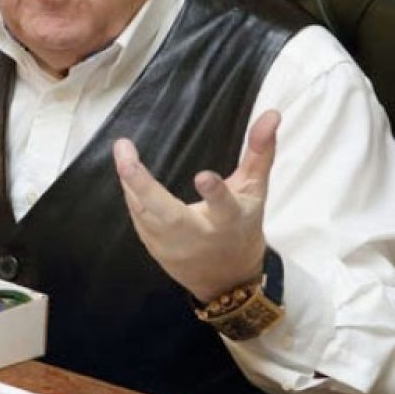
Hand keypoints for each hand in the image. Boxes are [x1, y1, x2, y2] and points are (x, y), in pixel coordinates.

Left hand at [111, 109, 280, 303]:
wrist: (227, 280)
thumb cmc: (242, 227)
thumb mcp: (255, 192)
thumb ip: (260, 152)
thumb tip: (271, 113)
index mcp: (229, 220)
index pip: (225, 207)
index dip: (216, 194)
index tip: (203, 176)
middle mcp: (198, 235)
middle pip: (167, 214)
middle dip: (143, 186)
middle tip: (125, 156)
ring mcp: (172, 246)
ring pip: (144, 213)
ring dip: (130, 183)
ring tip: (123, 151)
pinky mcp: (154, 249)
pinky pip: (138, 218)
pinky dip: (131, 195)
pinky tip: (125, 172)